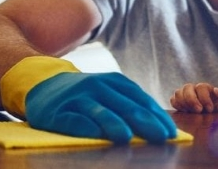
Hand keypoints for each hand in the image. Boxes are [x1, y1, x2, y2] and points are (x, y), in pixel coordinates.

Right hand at [25, 72, 176, 143]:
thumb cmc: (87, 94)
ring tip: (127, 137)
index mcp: (115, 82)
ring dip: (114, 123)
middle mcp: (98, 86)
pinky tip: (95, 135)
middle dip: (145, 122)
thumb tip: (159, 126)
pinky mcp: (58, 112)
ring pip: (100, 111)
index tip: (172, 132)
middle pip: (125, 105)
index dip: (157, 115)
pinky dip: (84, 127)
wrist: (45, 84)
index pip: (141, 99)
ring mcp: (78, 98)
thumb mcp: (109, 92)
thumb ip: (129, 105)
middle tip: (161, 137)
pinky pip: (73, 120)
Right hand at [170, 83, 217, 113]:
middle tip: (199, 111)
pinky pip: (173, 100)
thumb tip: (216, 90)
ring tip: (190, 112)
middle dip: (191, 99)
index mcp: (208, 89)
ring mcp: (187, 97)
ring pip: (178, 92)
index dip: (204, 97)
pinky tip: (184, 112)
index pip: (201, 87)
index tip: (210, 109)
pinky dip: (176, 104)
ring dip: (183, 102)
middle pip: (187, 87)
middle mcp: (196, 91)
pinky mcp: (181, 104)